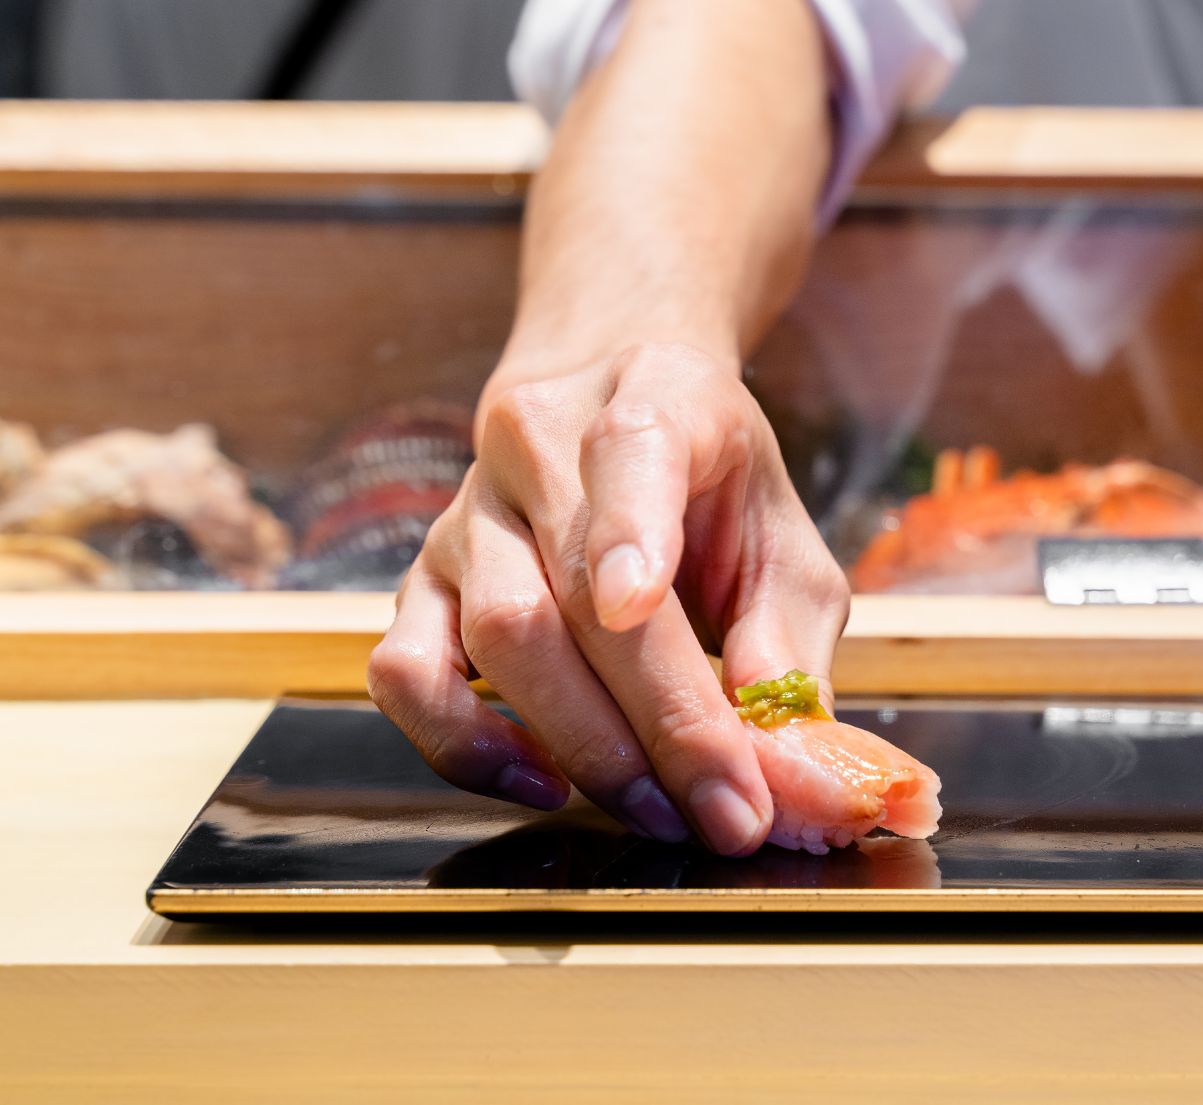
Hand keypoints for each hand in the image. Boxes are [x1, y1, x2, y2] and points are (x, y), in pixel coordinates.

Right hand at [367, 342, 850, 854]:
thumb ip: (788, 644)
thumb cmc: (712, 488)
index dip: (629, 528)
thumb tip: (789, 768)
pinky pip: (407, 673)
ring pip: (496, 635)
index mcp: (651, 397)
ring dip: (585, 746)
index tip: (640, 604)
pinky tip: (542, 780)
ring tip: (664, 810)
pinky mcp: (418, 581)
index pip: (628, 449)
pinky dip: (464, 744)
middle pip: (572, 589)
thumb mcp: (782, 540)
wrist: (614, 409)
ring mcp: (466, 514)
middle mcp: (536, 444)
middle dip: (657, 720)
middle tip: (725, 811)